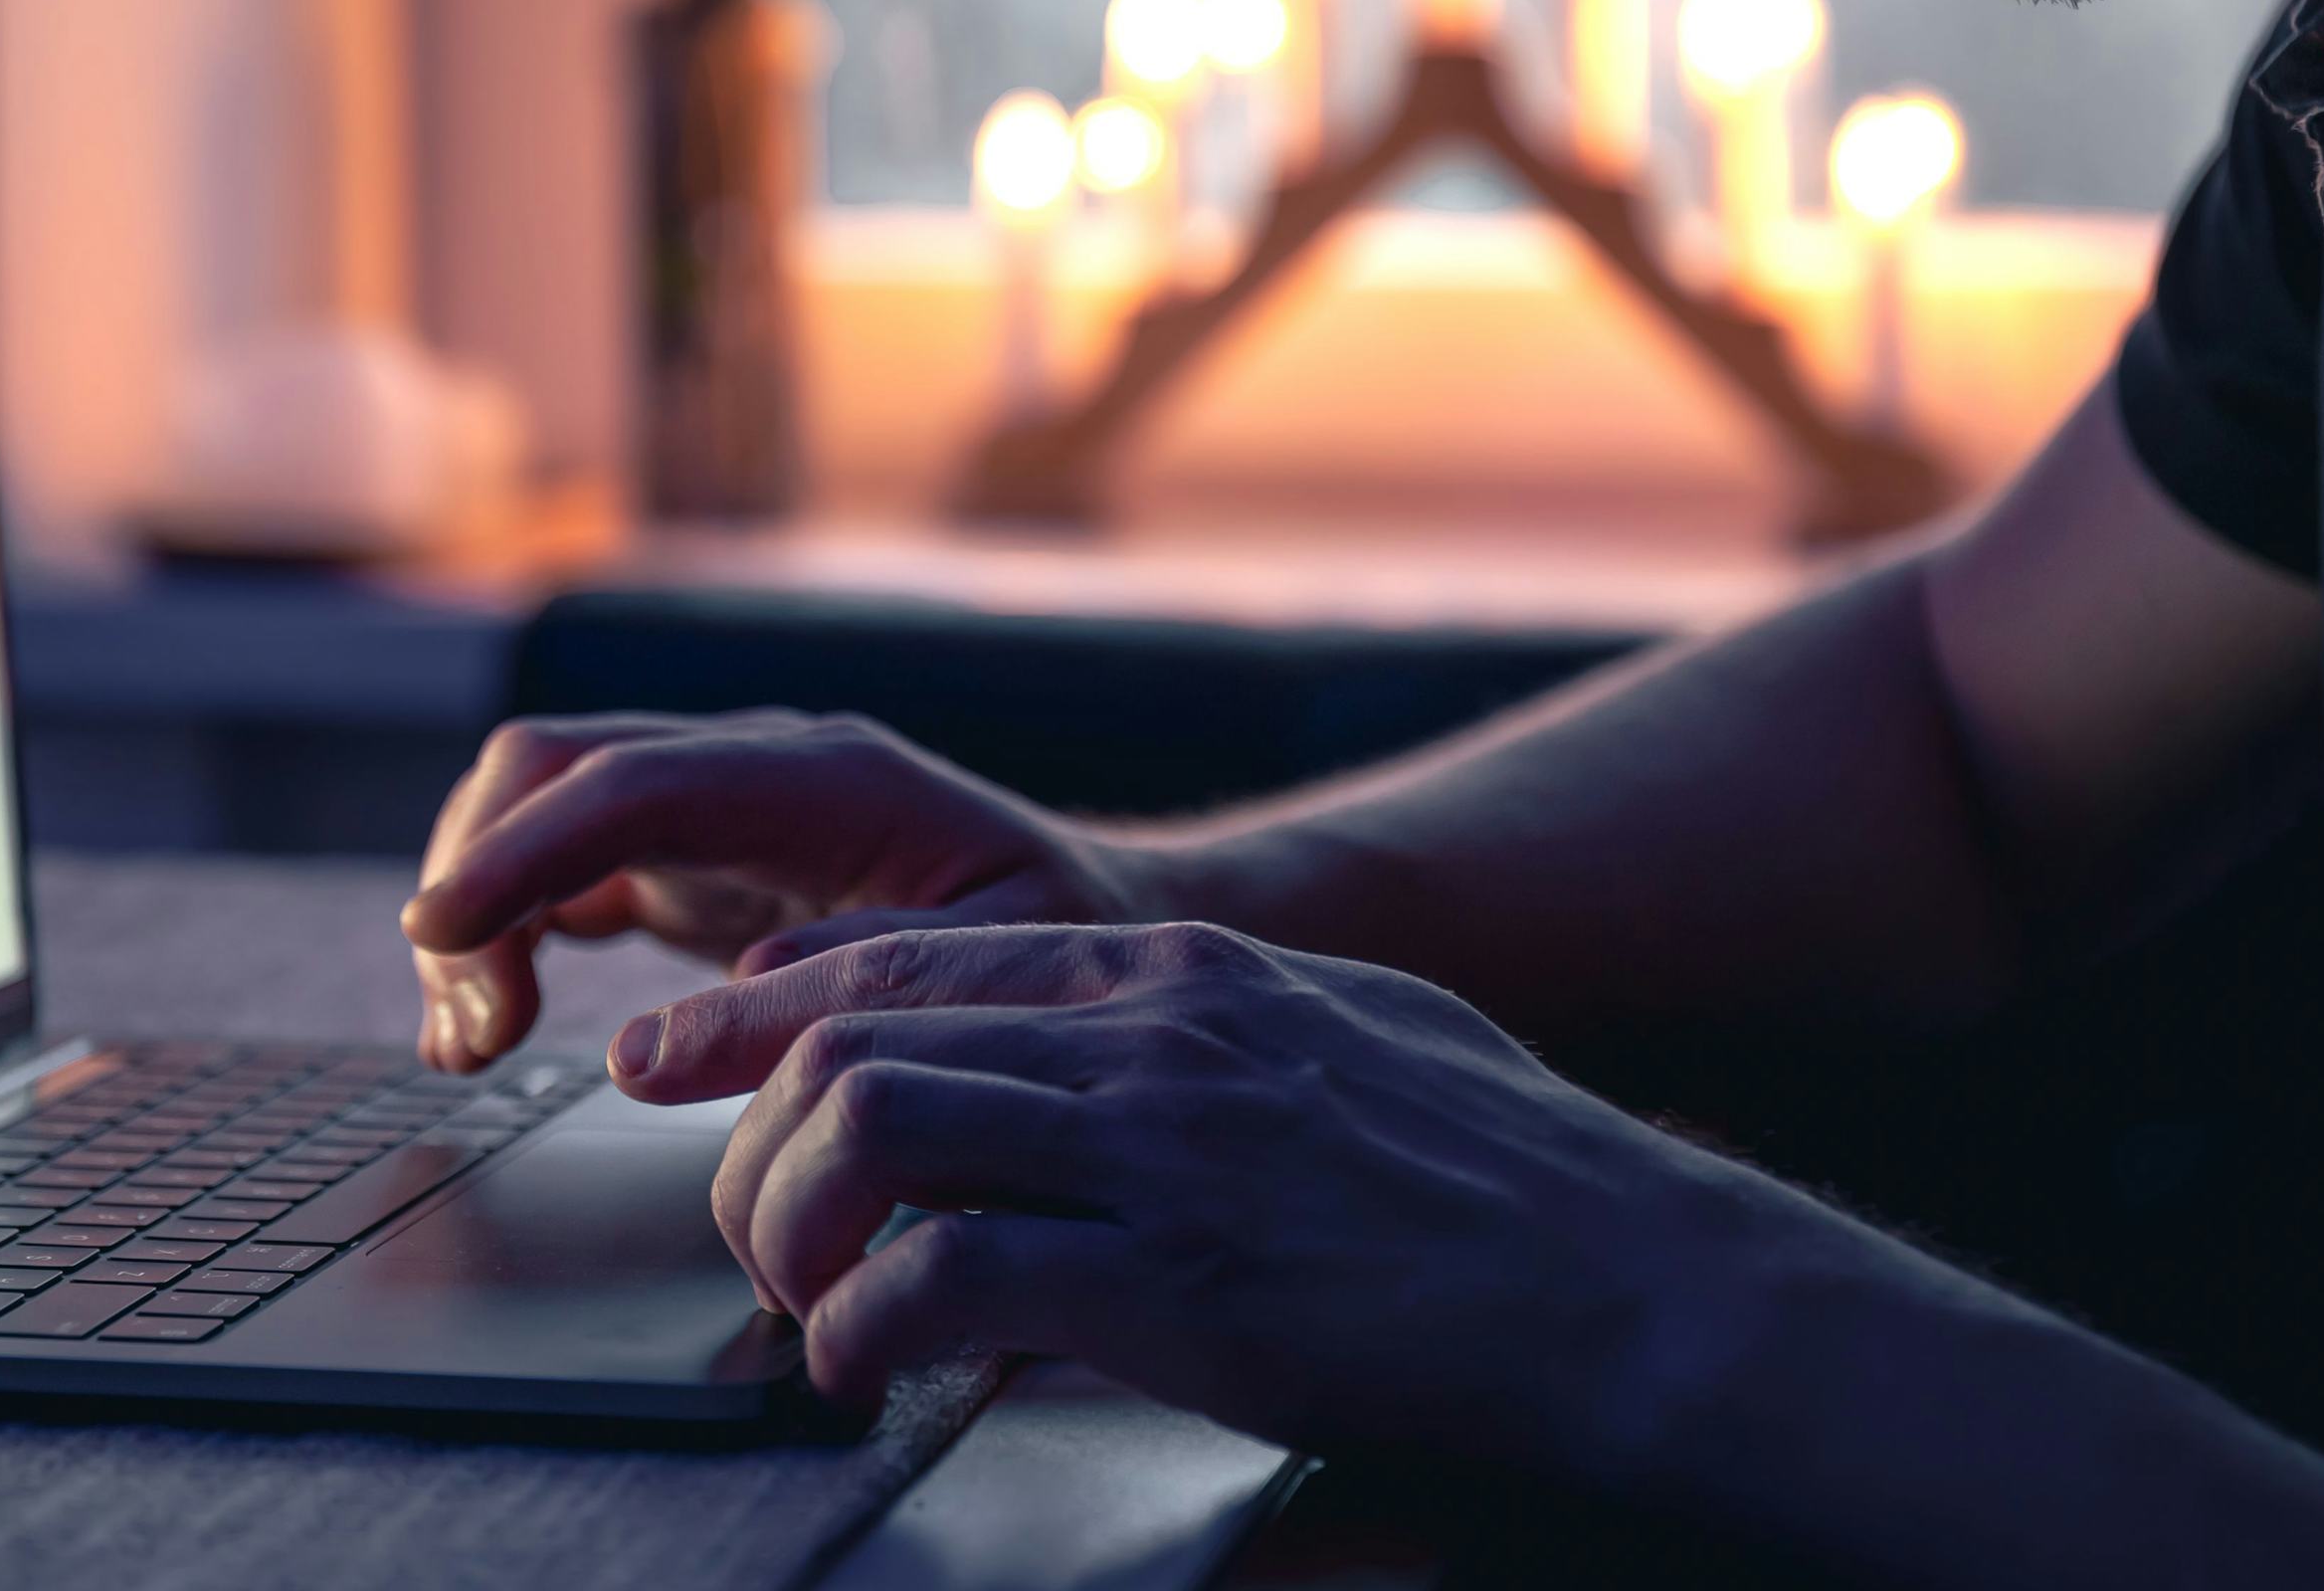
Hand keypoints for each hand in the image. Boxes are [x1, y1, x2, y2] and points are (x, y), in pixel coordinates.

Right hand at [394, 710, 1151, 1072]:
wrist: (1096, 913)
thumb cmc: (1066, 936)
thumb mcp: (1017, 959)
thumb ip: (887, 965)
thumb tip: (743, 995)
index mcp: (827, 777)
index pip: (632, 783)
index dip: (522, 851)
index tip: (441, 931)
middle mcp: (753, 765)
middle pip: (552, 767)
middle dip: (477, 879)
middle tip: (475, 1035)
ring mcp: (712, 804)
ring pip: (536, 807)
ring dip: (477, 910)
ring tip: (472, 1045)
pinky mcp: (691, 856)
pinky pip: (561, 866)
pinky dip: (503, 931)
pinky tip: (489, 1025)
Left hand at [608, 920, 1850, 1480]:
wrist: (1640, 1282)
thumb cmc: (1512, 1174)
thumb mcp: (1350, 1031)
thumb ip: (1212, 1020)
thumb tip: (1093, 1039)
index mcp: (1184, 969)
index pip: (910, 952)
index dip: (762, 1000)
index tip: (682, 1049)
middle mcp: (1154, 1030)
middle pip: (852, 1033)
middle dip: (744, 1129)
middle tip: (732, 1218)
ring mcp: (1162, 1149)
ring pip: (869, 1127)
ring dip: (792, 1226)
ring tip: (804, 1303)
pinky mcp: (1177, 1285)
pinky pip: (944, 1285)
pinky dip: (868, 1334)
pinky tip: (874, 1371)